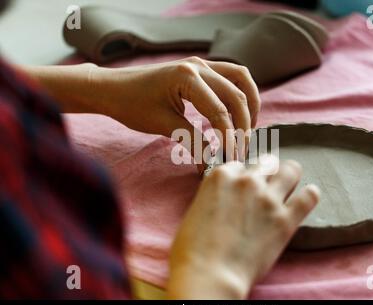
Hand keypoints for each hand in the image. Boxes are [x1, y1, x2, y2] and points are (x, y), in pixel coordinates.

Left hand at [23, 57, 260, 171]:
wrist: (112, 88)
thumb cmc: (132, 105)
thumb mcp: (163, 125)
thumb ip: (192, 141)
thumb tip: (213, 162)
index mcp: (187, 77)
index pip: (219, 111)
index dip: (229, 137)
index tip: (232, 158)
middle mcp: (198, 65)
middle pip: (236, 94)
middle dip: (243, 124)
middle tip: (241, 148)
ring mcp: (200, 63)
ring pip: (240, 78)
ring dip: (248, 103)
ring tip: (247, 128)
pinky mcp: (199, 67)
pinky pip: (230, 75)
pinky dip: (238, 94)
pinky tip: (235, 113)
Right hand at [167, 156, 319, 298]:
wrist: (210, 274)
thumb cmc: (193, 249)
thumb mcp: (196, 210)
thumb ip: (214, 196)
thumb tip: (224, 199)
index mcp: (222, 176)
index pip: (240, 165)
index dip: (242, 177)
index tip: (243, 189)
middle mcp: (247, 181)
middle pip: (266, 163)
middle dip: (266, 173)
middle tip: (265, 187)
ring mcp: (268, 199)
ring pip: (290, 171)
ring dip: (289, 177)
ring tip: (288, 187)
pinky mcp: (285, 220)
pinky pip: (309, 197)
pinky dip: (310, 196)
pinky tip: (307, 196)